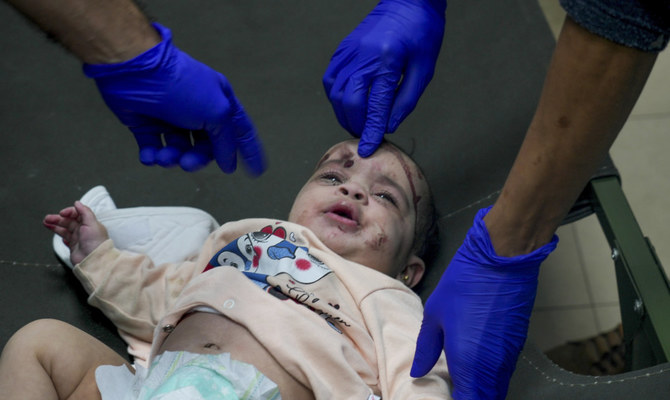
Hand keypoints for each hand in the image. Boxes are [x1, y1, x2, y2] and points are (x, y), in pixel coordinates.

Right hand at [43, 201, 109, 264]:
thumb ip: (85, 212)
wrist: (94, 260)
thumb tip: (78, 203)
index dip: (68, 212)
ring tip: (46, 223)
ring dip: (55, 225)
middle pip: (68, 221)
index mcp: (89, 223)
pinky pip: (66, 239)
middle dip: (57, 218)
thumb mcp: (92, 223)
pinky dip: (61, 236)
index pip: (77, 214)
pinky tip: (57, 235)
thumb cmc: (96, 243)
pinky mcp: (74, 247)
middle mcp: (84, 230)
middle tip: (47, 218)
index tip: (61, 213)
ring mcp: (78, 238)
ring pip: (65, 229)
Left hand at [84, 23, 265, 174]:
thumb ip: (227, 141)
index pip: (240, 131)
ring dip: (173, 158)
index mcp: (220, 101)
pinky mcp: (147, 123)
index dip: (249, 152)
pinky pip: (154, 148)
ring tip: (164, 156)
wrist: (136, 71)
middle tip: (188, 163)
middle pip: (207, 147)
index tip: (255, 172)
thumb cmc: (180, 85)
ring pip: (180, 150)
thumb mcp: (217, 112)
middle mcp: (198, 109)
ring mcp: (172, 117)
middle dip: (198, 158)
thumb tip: (229, 163)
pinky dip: (153, 156)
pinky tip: (150, 155)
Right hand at [323, 0, 445, 156]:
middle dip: (356, 124)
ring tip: (358, 123)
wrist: (409, 2)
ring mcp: (349, 51)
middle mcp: (363, 56)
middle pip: (350, 102)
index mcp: (387, 60)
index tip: (367, 148)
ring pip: (337, 93)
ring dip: (345, 114)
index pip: (375, 105)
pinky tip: (348, 105)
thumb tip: (388, 125)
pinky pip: (331, 80)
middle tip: (366, 135)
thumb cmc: (422, 32)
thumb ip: (406, 100)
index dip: (370, 130)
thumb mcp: (424, 69)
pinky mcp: (343, 49)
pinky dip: (337, 98)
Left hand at [411, 207, 557, 399]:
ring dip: (480, 389)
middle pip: (485, 399)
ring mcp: (508, 357)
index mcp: (469, 364)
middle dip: (470, 397)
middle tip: (452, 390)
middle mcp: (492, 367)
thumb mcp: (434, 316)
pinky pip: (502, 373)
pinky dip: (490, 377)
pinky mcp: (517, 346)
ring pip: (496, 389)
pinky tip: (474, 365)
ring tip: (461, 380)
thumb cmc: (465, 284)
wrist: (501, 260)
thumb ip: (426, 349)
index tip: (445, 396)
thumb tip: (418, 371)